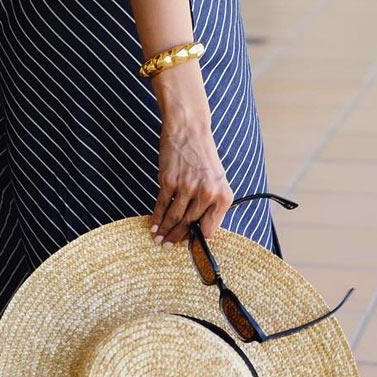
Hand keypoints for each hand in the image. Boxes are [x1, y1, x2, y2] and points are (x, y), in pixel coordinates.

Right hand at [150, 111, 231, 246]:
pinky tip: (153, 225)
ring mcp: (187, 188)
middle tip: (168, 246)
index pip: (209, 228)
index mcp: (223, 196)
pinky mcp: (169, 181)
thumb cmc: (203, 155)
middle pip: (189, 225)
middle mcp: (207, 194)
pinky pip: (162, 205)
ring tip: (158, 239)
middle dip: (177, 238)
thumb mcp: (217, 180)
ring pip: (175, 217)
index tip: (188, 246)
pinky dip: (156, 218)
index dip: (196, 239)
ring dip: (165, 231)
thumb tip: (199, 227)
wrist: (189, 130)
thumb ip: (212, 203)